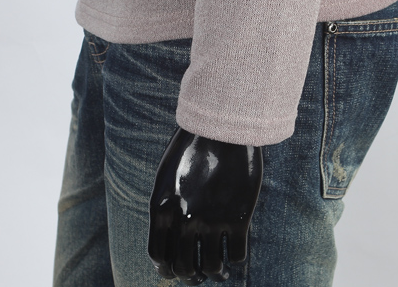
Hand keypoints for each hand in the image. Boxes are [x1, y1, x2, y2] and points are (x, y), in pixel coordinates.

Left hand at [148, 128, 262, 284]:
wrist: (221, 126)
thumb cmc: (192, 147)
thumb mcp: (167, 175)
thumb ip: (165, 207)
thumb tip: (169, 237)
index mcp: (162, 209)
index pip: (159, 257)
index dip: (168, 269)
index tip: (178, 268)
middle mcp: (183, 220)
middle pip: (184, 268)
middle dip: (192, 276)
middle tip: (200, 274)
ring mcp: (211, 220)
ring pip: (212, 268)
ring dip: (216, 273)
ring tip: (220, 270)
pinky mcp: (238, 217)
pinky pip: (237, 255)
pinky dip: (236, 260)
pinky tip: (236, 252)